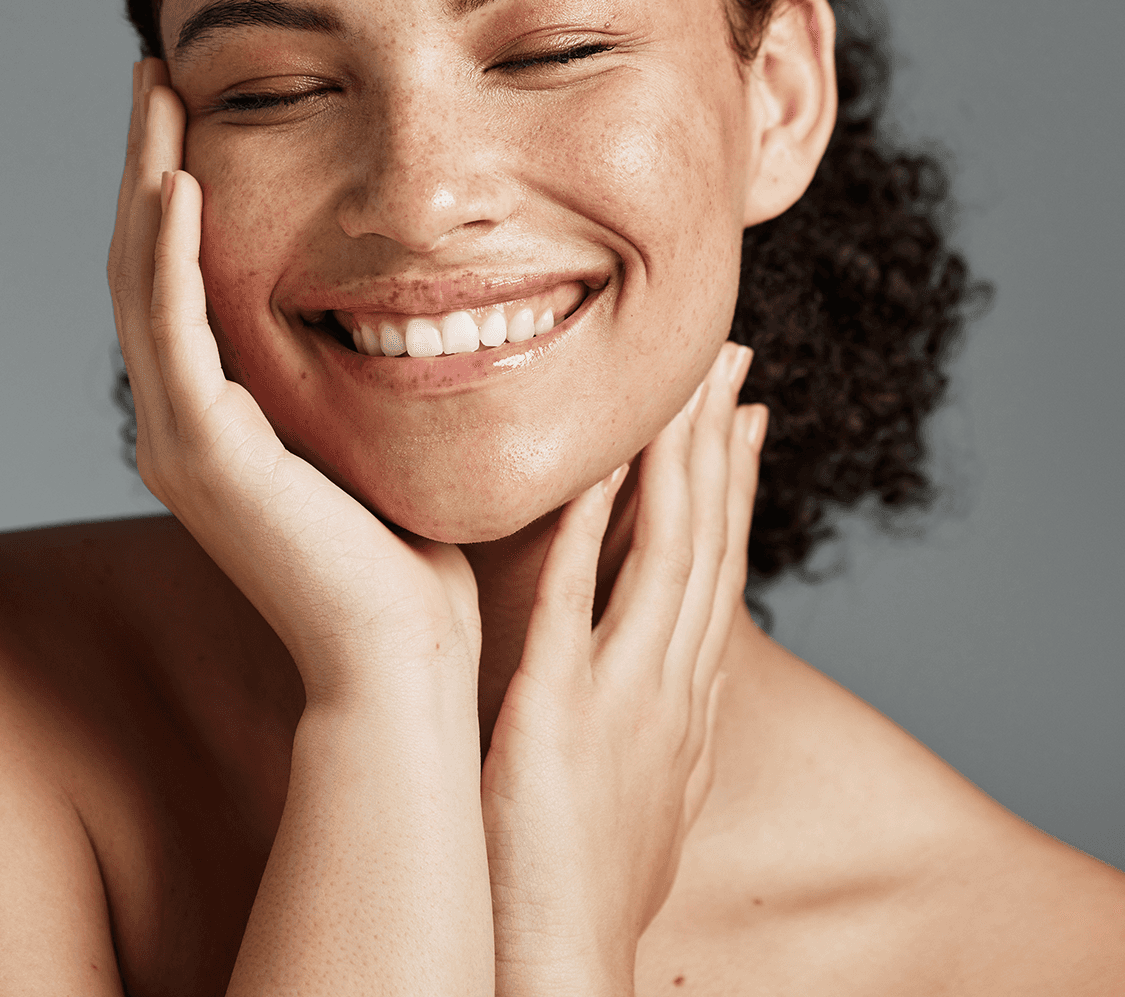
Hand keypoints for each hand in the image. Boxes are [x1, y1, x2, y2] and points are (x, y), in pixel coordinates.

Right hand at [107, 59, 480, 704]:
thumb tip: (410, 298)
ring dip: (147, 181)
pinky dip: (170, 254)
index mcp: (217, 416)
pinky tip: (181, 181)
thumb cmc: (408, 553)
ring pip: (142, 282)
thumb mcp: (376, 433)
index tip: (198, 109)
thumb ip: (363, 367)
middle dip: (150, 162)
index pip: (181, 278)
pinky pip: (173, 332)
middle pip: (146, 263)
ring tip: (158, 92)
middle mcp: (180, 420)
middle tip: (158, 73)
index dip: (179, 189)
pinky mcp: (203, 455)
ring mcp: (181, 438)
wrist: (400, 657)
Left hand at [479, 342, 764, 996]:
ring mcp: (626, 694)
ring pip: (666, 553)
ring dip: (676, 463)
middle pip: (708, 541)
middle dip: (720, 447)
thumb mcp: (644, 783)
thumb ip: (652, 712)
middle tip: (729, 364)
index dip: (734, 487)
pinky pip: (578, 600)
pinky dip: (586, 528)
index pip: (719, 569)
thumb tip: (662, 672)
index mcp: (686, 696)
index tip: (741, 415)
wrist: (565, 964)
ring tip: (682, 385)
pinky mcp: (561, 710)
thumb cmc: (585, 876)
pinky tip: (590, 467)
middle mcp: (672, 685)